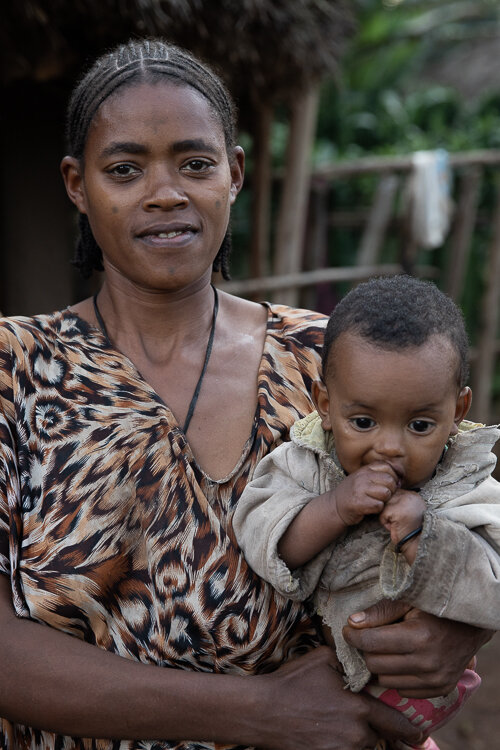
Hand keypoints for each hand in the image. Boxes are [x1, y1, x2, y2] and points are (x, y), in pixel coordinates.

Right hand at [258, 646, 422, 749]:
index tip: (421, 736)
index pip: (397, 724)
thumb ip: (350, 661)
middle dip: (373, 728)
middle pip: (377, 736)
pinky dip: (342, 743)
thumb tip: (364, 661)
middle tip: (358, 717)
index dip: (412, 732)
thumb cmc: (293, 682)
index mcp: (360, 709)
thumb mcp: (323, 658)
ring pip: (361, 746)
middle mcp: (356, 735)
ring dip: (357, 737)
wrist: (263, 711)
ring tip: (336, 721)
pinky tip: (328, 731)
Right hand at [334, 462, 398, 525]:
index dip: (395, 476)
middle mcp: (362, 477)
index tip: (394, 483)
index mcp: (365, 469)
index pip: (387, 466)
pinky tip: (370, 508)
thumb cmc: (354, 492)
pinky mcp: (358, 503)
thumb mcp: (364, 477)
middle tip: (383, 495)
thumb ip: (379, 473)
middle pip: (389, 481)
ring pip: (385, 493)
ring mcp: (359, 489)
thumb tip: (401, 475)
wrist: (335, 505)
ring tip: (376, 501)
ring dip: (384, 500)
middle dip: (391, 490)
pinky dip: (377, 509)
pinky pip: (379, 506)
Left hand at [343, 599, 493, 697]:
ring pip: (385, 680)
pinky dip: (397, 677)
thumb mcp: (407, 602)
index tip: (348, 629)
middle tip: (369, 637)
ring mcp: (435, 679)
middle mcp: (427, 662)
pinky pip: (402, 691)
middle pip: (374, 664)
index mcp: (417, 636)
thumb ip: (379, 612)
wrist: (471, 626)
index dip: (353, 635)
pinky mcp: (439, 689)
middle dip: (366, 649)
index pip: (370, 642)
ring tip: (388, 648)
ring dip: (381, 664)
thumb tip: (351, 622)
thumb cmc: (434, 608)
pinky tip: (403, 661)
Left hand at [379, 489, 424, 562]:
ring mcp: (402, 502)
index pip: (393, 493)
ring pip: (383, 506)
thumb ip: (400, 501)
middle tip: (399, 521)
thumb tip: (385, 498)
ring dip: (387, 517)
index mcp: (413, 495)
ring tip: (397, 524)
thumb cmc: (411, 529)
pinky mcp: (395, 510)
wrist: (417, 543)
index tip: (400, 516)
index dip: (392, 506)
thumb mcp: (409, 510)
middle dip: (389, 511)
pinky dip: (385, 524)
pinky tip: (395, 527)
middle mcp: (409, 495)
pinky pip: (382, 515)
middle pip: (387, 498)